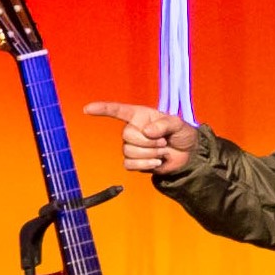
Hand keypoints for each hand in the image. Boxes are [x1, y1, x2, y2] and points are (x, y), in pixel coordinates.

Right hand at [85, 101, 201, 178]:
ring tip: (162, 150)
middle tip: (163, 141)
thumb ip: (164, 124)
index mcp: (140, 115)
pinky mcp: (135, 162)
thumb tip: (146, 131)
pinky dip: (146, 164)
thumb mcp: (178, 123)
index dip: (102, 109)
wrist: (187, 155)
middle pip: (126, 136)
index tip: (87, 109)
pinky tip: (157, 161)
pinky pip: (130, 165)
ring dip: (150, 153)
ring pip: (129, 152)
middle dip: (148, 141)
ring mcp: (132, 146)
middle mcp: (133, 129)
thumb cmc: (182, 134)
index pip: (117, 110)